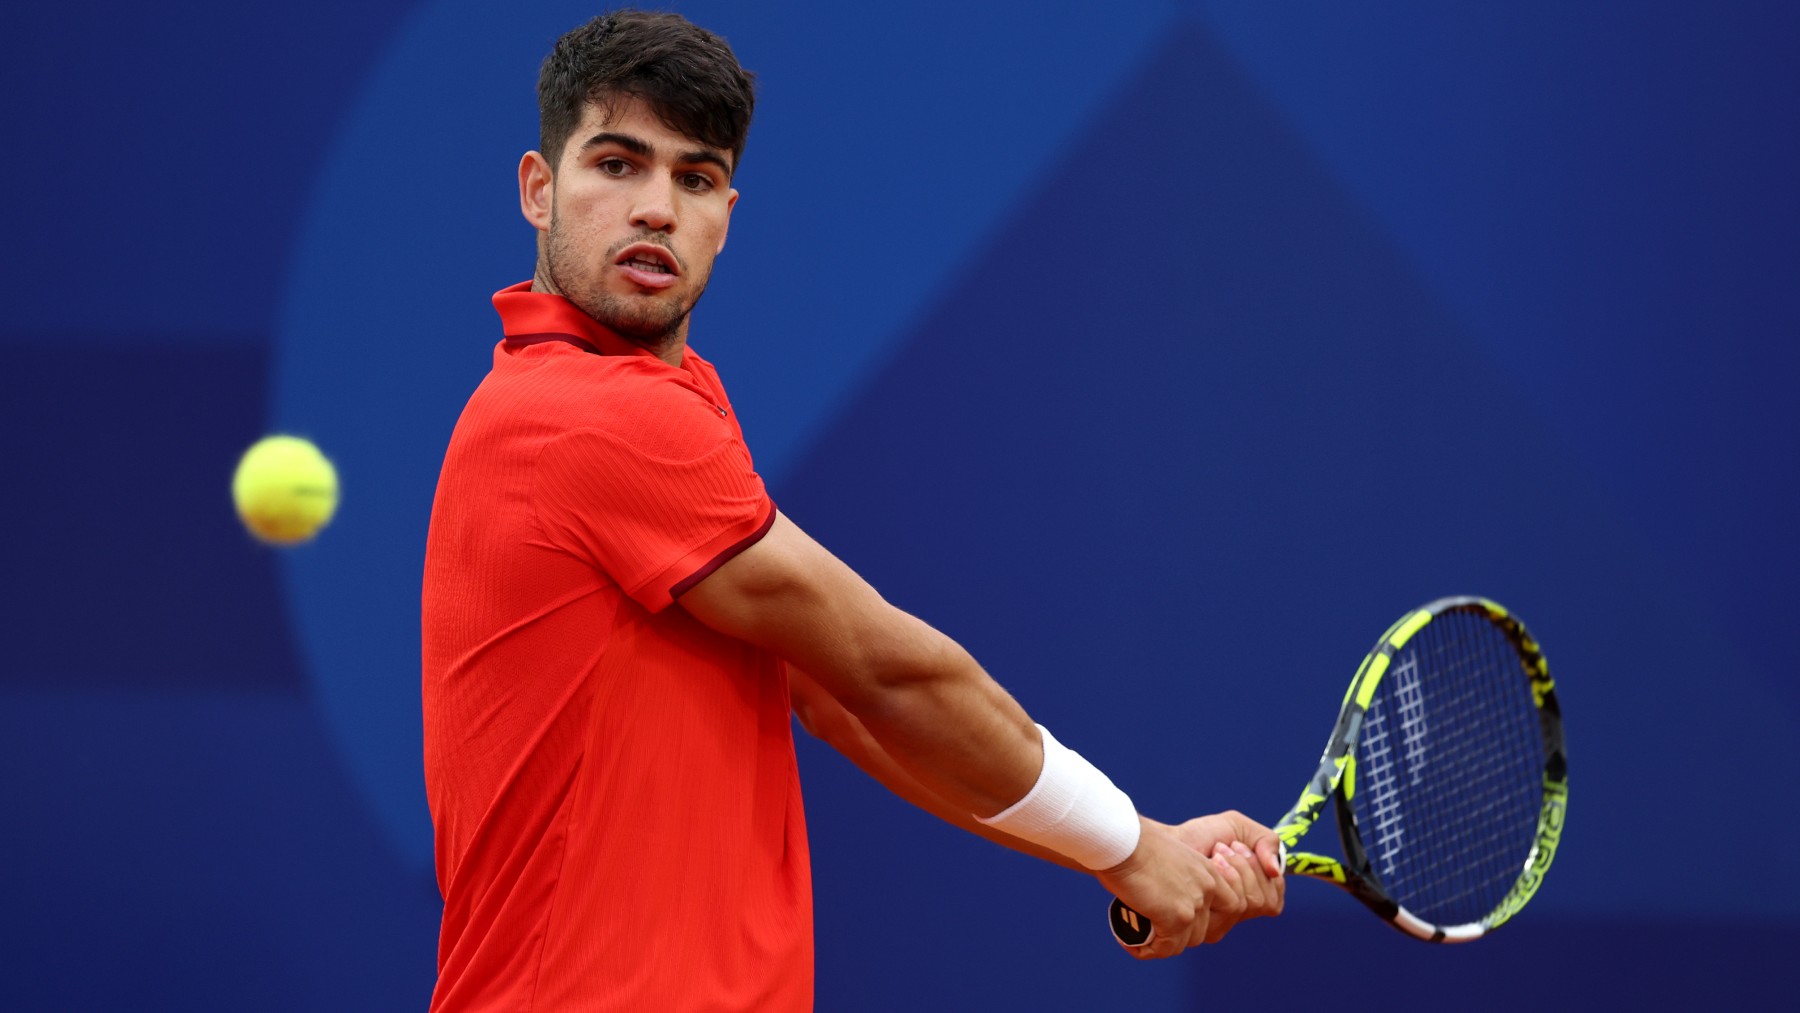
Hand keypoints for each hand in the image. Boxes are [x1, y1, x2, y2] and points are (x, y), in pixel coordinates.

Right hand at [1094, 817, 1231, 959]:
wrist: (1123, 841)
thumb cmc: (1134, 841)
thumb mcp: (1170, 855)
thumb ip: (1179, 874)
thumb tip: (1164, 891)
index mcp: (1209, 871)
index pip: (1229, 907)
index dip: (1210, 920)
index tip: (1184, 920)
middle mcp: (1208, 888)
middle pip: (1206, 930)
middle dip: (1182, 935)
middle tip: (1158, 931)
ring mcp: (1195, 905)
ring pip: (1186, 942)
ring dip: (1164, 944)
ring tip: (1141, 937)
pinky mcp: (1177, 919)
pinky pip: (1166, 948)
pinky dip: (1148, 950)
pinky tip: (1132, 945)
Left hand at [1171, 811, 1285, 940]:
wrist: (1171, 841)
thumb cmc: (1202, 836)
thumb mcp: (1241, 829)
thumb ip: (1268, 843)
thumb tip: (1276, 871)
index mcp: (1248, 898)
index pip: (1273, 901)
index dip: (1261, 871)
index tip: (1237, 846)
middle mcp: (1235, 915)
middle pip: (1263, 901)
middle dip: (1247, 867)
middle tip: (1223, 849)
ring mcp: (1221, 922)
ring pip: (1250, 903)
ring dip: (1236, 869)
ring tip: (1215, 854)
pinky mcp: (1206, 924)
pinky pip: (1235, 906)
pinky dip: (1228, 877)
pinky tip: (1211, 863)